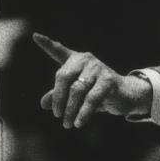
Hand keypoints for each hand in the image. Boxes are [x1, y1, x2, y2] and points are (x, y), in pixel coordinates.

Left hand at [33, 32, 151, 128]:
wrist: (124, 96)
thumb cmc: (97, 92)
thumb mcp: (76, 95)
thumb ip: (58, 96)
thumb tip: (43, 104)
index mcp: (75, 60)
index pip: (59, 51)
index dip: (48, 44)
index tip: (35, 36)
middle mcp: (85, 60)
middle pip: (64, 77)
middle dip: (58, 98)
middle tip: (57, 115)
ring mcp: (97, 68)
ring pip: (77, 90)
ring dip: (70, 109)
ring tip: (67, 124)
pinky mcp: (108, 80)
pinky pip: (92, 98)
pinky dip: (84, 113)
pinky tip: (79, 123)